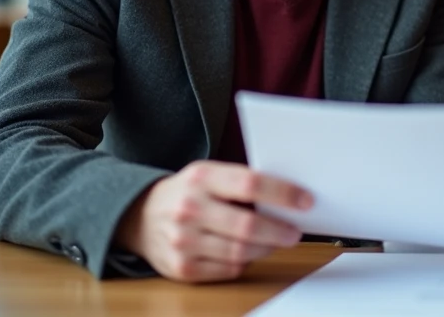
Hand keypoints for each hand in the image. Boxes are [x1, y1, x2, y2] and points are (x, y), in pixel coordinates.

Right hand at [114, 160, 311, 281]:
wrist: (138, 216)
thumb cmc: (187, 192)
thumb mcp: (208, 173)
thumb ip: (240, 182)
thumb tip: (287, 198)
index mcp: (201, 177)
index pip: (250, 184)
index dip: (283, 194)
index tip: (305, 201)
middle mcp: (189, 208)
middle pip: (247, 226)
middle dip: (279, 231)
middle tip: (295, 232)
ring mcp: (182, 241)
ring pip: (240, 252)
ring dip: (266, 248)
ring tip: (276, 241)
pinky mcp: (182, 268)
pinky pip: (228, 269)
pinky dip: (244, 261)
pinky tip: (248, 252)